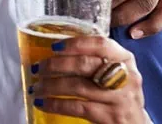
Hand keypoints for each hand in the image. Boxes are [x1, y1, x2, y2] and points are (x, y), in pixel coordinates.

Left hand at [31, 36, 148, 123]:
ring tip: (36, 87)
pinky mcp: (111, 117)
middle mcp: (125, 76)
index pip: (100, 44)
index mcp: (125, 58)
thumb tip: (55, 50)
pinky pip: (77, 107)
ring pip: (77, 86)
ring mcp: (120, 98)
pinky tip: (42, 103)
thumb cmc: (117, 92)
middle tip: (38, 68)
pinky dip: (55, 104)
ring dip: (50, 86)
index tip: (54, 47)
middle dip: (55, 65)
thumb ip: (95, 58)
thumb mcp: (114, 71)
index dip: (75, 44)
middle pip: (84, 65)